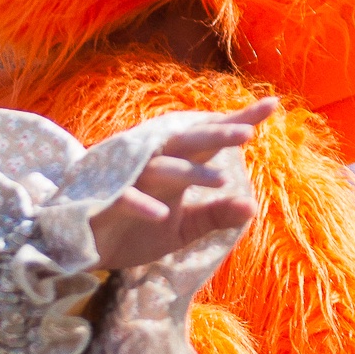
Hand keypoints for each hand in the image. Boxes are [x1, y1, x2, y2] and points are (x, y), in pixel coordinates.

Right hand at [90, 100, 273, 271]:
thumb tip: (253, 206)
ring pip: (161, 169)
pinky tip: (161, 213)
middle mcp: (153, 165)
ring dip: (189, 173)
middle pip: (187, 144)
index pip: (209, 141)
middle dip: (215, 136)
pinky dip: (142, 204)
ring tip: (222, 180)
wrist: (82, 249)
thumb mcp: (183, 228)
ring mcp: (128, 181)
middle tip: (247, 133)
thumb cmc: (135, 231)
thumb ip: (215, 216)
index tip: (272, 104)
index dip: (237, 122)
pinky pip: (124, 198)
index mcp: (175, 168)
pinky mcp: (103, 200)